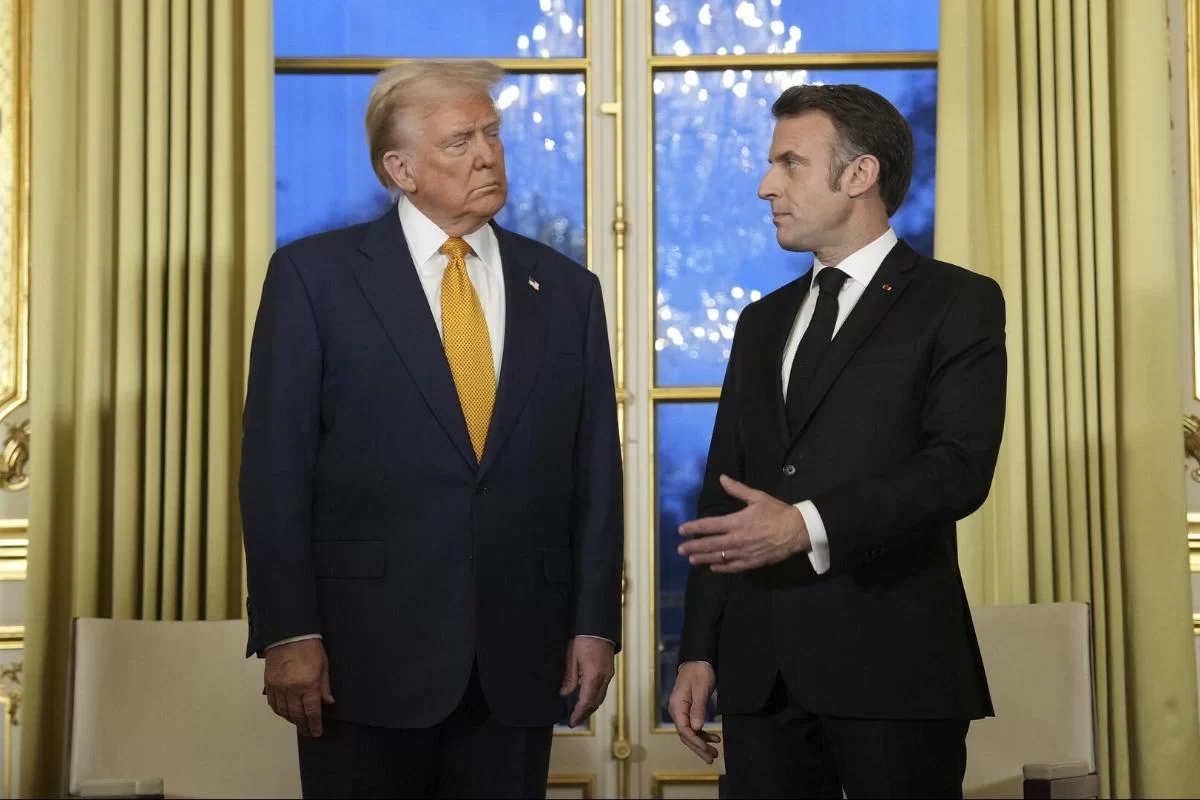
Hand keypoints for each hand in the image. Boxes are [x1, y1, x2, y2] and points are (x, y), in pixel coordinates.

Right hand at [264, 638, 334, 736]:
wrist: (289, 634)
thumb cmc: (309, 647)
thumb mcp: (324, 666)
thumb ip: (324, 686)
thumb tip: (328, 702)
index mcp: (308, 684)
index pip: (312, 712)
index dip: (314, 725)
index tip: (316, 732)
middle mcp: (292, 689)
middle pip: (297, 715)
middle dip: (303, 726)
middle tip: (308, 732)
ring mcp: (279, 687)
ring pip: (283, 712)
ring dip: (291, 720)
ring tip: (298, 723)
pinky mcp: (269, 683)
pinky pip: (273, 703)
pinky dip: (279, 711)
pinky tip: (285, 712)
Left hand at [560, 637, 615, 726]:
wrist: (598, 627)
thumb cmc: (584, 640)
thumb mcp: (571, 658)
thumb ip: (569, 678)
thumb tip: (565, 693)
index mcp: (593, 677)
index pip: (586, 702)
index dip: (579, 714)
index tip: (572, 722)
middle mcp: (604, 679)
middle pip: (595, 702)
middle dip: (585, 713)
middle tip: (575, 720)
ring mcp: (608, 675)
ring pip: (601, 697)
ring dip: (591, 706)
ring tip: (580, 712)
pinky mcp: (609, 671)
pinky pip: (603, 689)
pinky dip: (595, 697)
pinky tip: (588, 697)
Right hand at [669, 662, 720, 762]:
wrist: (698, 660)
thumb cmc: (699, 672)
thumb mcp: (701, 690)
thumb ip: (698, 709)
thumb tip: (696, 728)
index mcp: (677, 706)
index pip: (684, 730)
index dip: (695, 741)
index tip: (707, 749)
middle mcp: (677, 710)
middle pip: (686, 735)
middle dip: (698, 747)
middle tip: (711, 758)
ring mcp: (682, 710)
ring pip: (690, 732)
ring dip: (702, 742)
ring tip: (714, 752)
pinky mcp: (689, 709)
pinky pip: (694, 726)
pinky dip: (703, 733)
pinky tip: (714, 738)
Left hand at [677, 475, 808, 572]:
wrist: (797, 531)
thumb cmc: (777, 512)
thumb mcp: (757, 497)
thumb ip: (737, 489)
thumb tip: (722, 478)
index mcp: (737, 522)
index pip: (709, 525)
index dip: (693, 528)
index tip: (681, 530)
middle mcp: (737, 539)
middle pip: (710, 544)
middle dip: (693, 547)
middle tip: (680, 549)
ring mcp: (744, 552)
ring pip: (719, 557)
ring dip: (703, 558)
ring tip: (691, 560)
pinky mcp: (752, 562)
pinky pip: (733, 567)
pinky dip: (721, 568)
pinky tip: (713, 567)